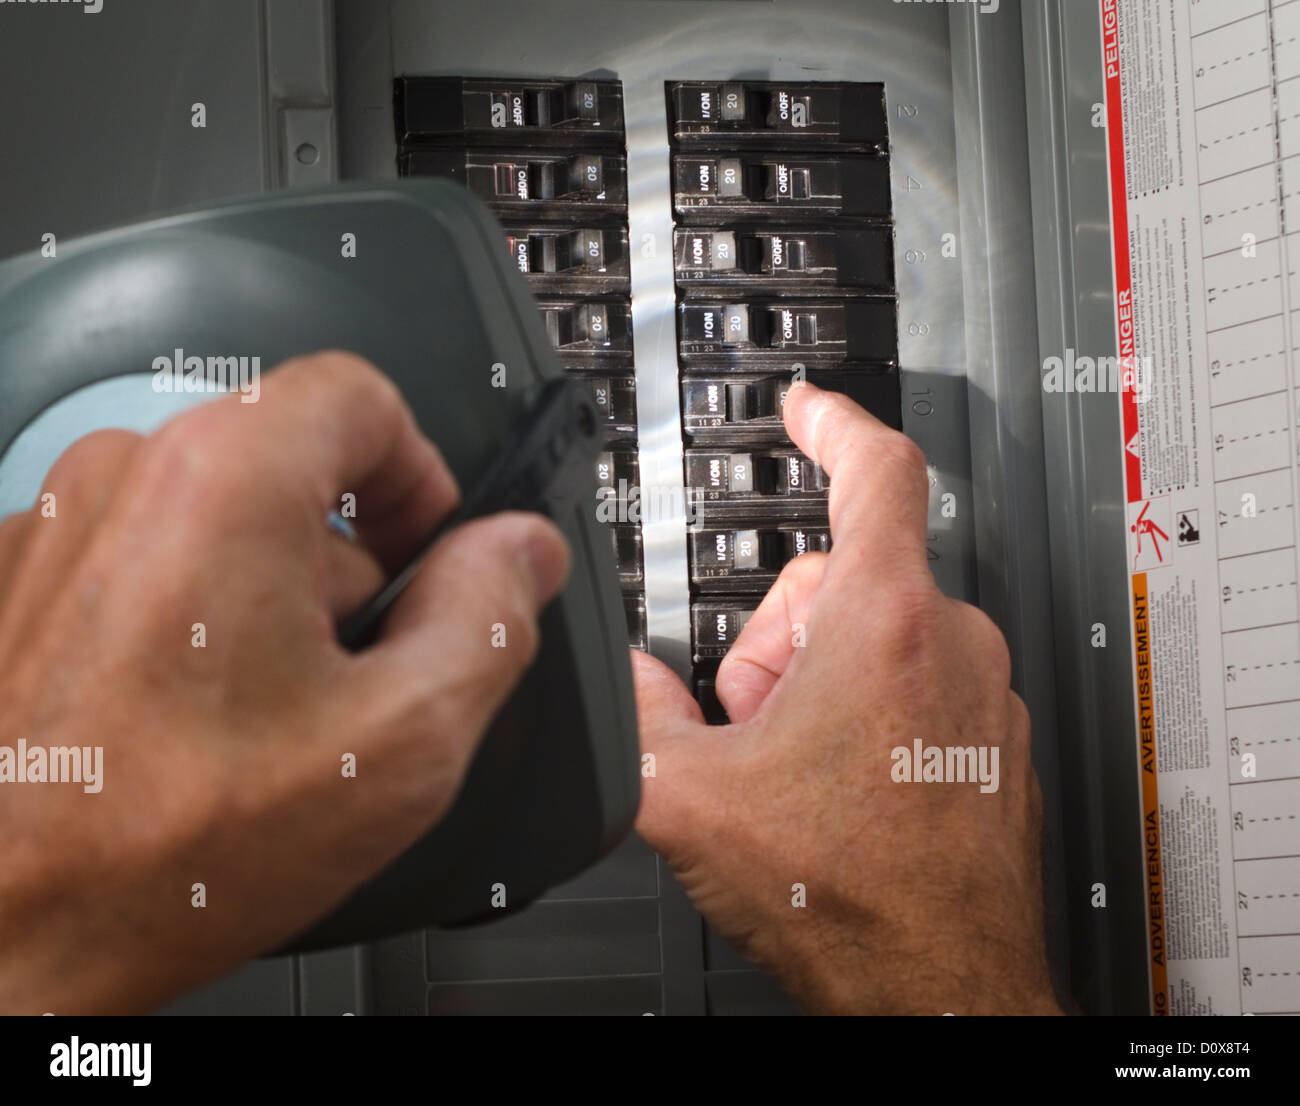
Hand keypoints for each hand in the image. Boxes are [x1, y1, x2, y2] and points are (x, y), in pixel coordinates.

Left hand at [0, 352, 569, 1013]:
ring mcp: (58, 533)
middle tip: (360, 672)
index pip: (360, 394)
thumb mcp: (399, 741)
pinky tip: (196, 726)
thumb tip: (520, 553)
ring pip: (220, 522)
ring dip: (271, 601)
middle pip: (293, 465)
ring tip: (270, 719)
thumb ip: (489, 619)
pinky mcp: (22, 589)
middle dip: (351, 561)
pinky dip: (194, 622)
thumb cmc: (160, 850)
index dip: (422, 474)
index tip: (429, 554)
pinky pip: (148, 566)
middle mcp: (126, 482)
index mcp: (224, 483)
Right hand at [634, 382, 1060, 1014]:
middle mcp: (952, 642)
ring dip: (820, 679)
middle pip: (841, 576)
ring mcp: (983, 691)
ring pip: (878, 632)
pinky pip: (919, 681)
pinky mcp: (995, 736)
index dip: (832, 420)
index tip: (809, 405)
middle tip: (755, 722)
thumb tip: (626, 680)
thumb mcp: (692, 800)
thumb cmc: (853, 900)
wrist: (943, 988)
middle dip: (777, 638)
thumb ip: (639, 713)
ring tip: (799, 768)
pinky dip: (870, 710)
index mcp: (885, 624)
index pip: (876, 468)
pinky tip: (840, 786)